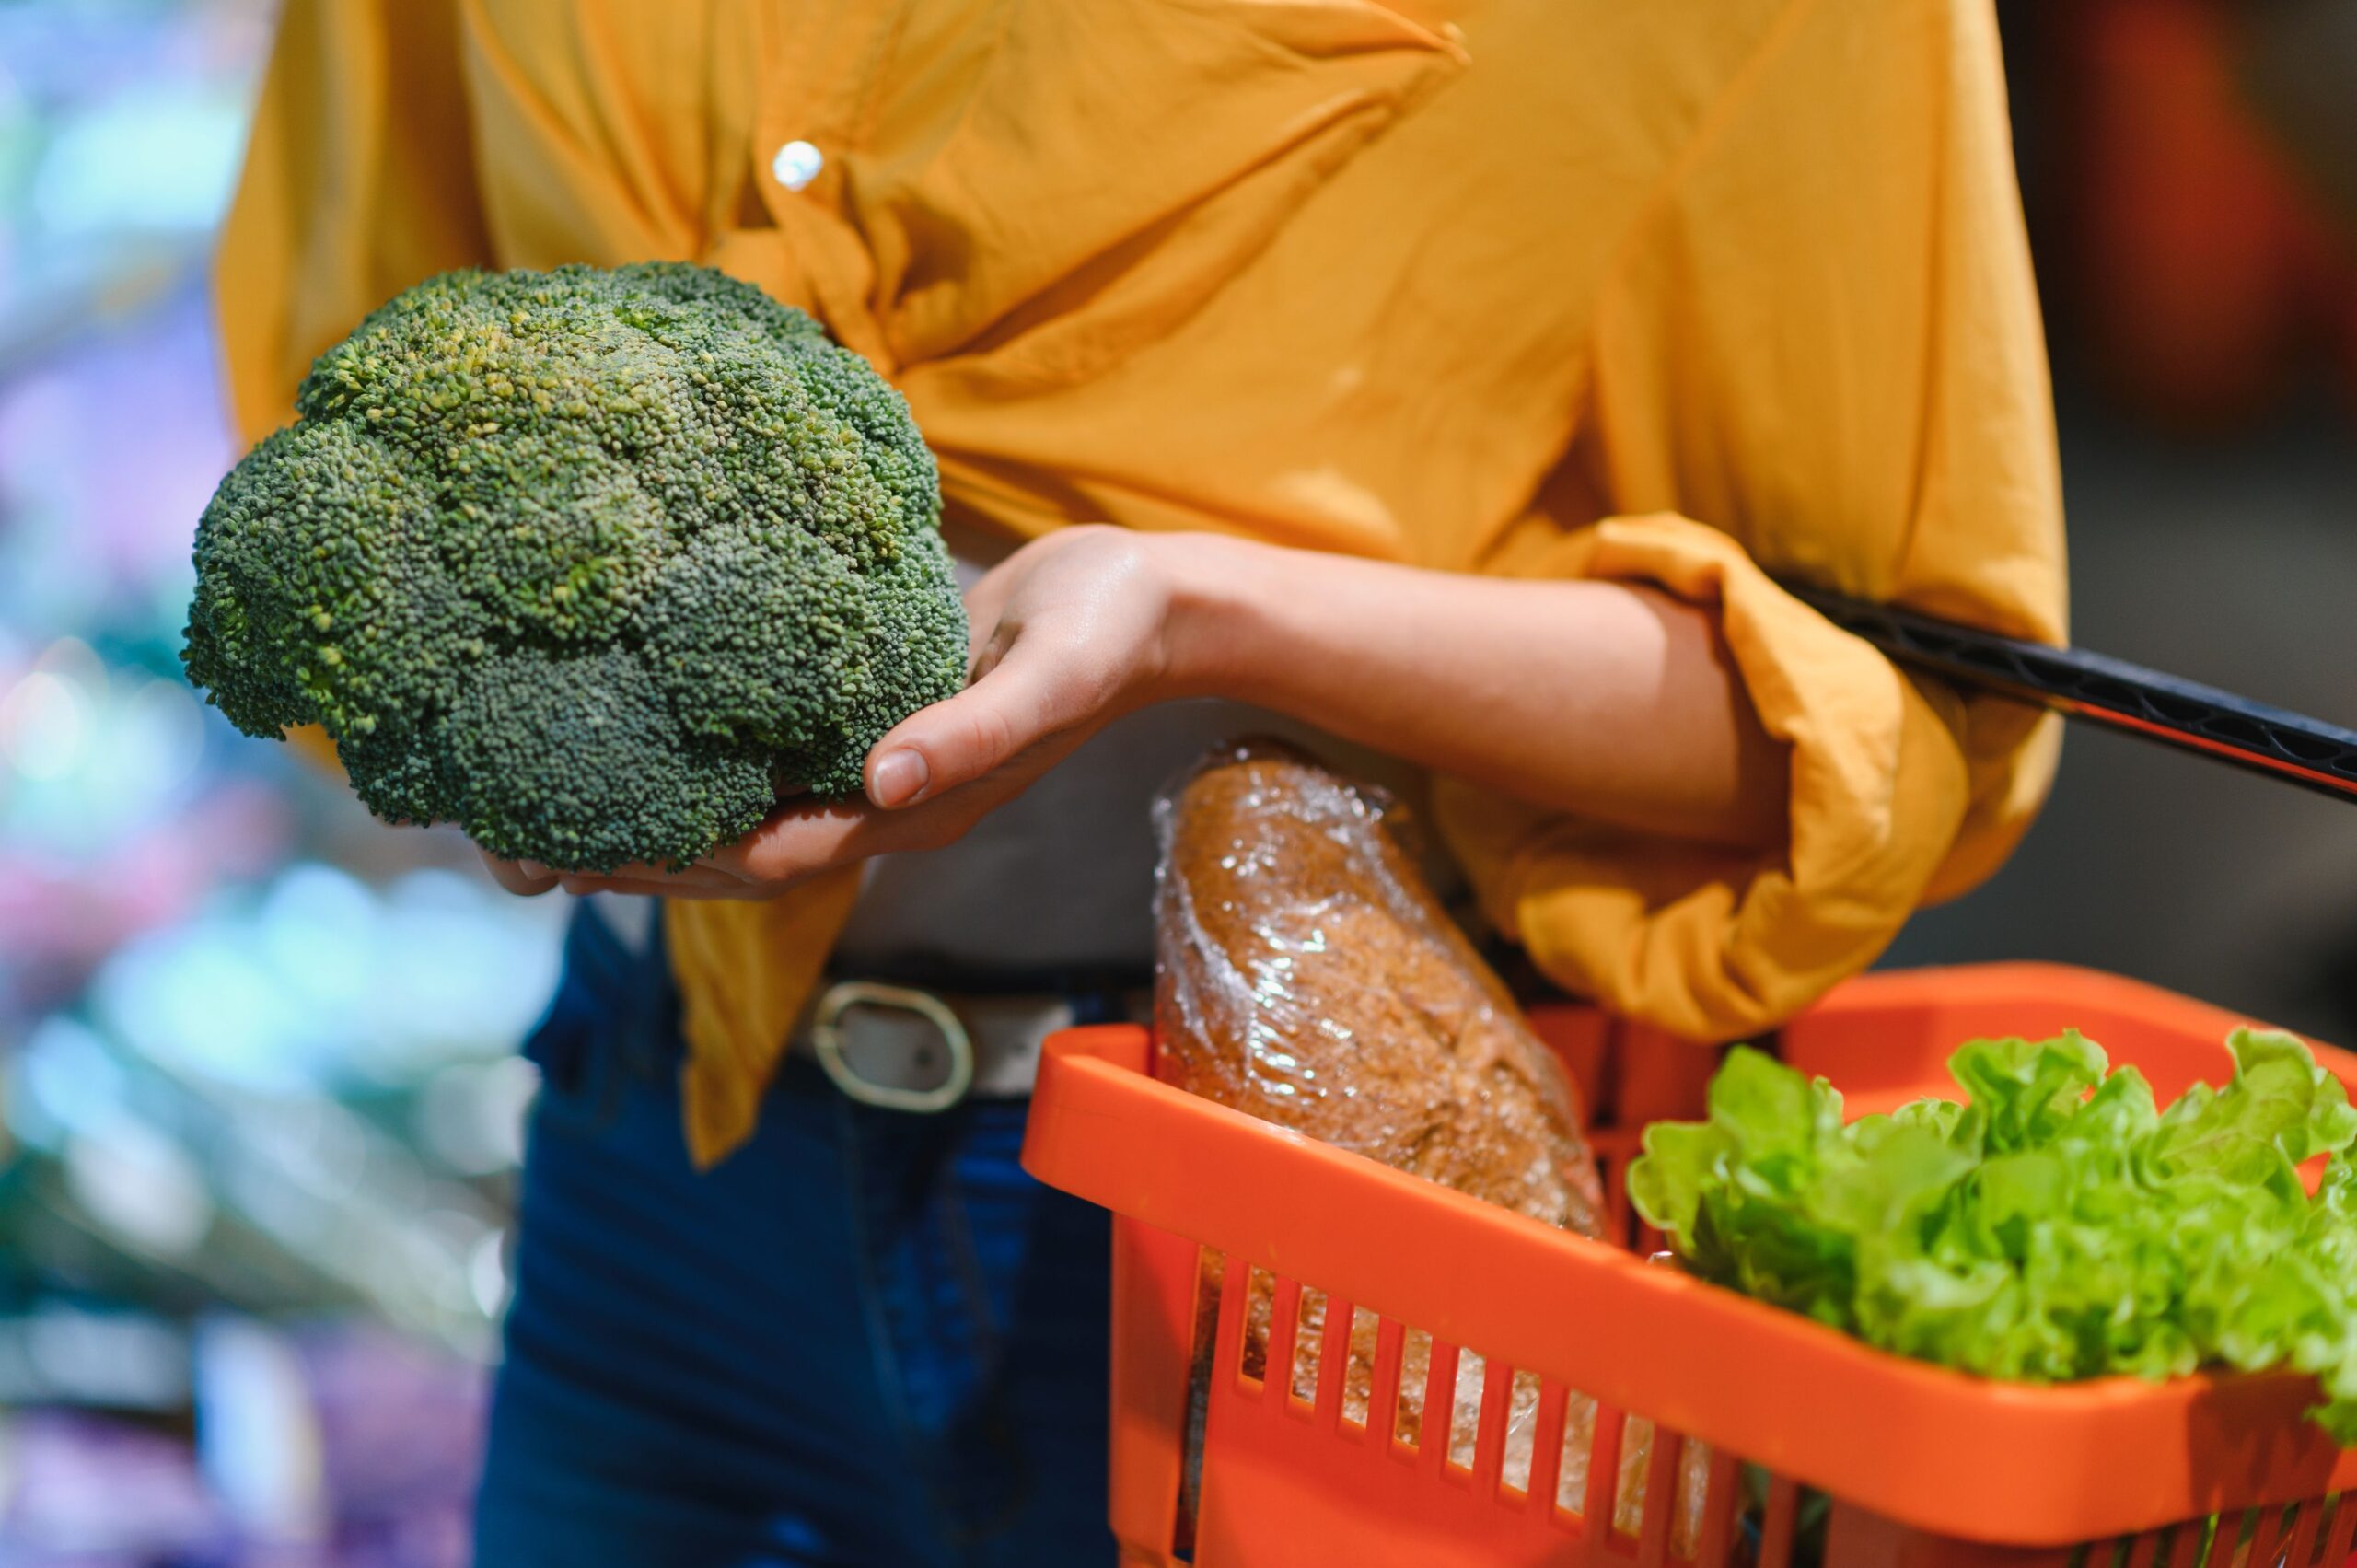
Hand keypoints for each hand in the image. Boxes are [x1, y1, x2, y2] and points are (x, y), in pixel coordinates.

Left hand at [480, 525, 1196, 899]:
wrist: (1148, 605)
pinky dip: (685, 758)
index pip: (774, 854)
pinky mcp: (861, 718)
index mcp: (919, 806)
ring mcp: (870, 766)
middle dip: (628, 861)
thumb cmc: (1105, 629)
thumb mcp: (1050, 673)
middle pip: (732, 853)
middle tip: (510, 858)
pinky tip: (622, 733)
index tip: (578, 856)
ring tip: (532, 815)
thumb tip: (883, 780)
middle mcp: (882, 800)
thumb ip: (972, 731)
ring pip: (735, 813)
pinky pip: (759, 759)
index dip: (674, 861)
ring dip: (641, 818)